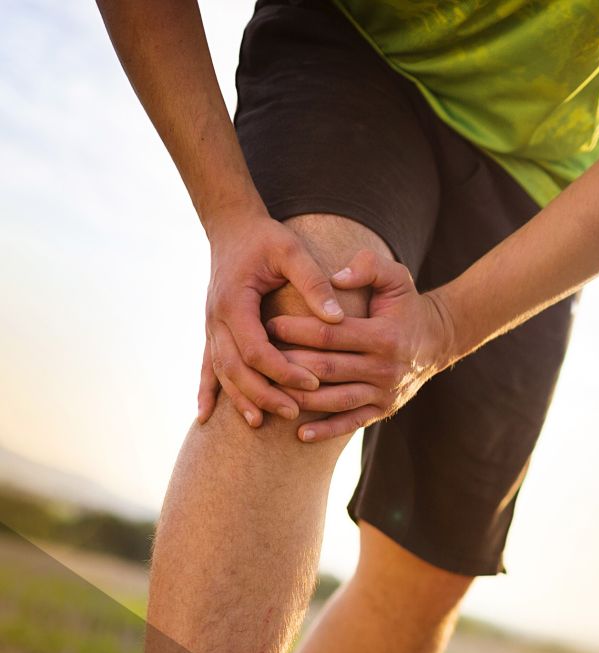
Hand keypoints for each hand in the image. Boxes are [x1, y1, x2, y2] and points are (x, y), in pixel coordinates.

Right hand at [197, 206, 343, 427]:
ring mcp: (210, 328)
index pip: (256, 349)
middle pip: (235, 369)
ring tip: (261, 423)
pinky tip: (206, 416)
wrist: (232, 227)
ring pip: (221, 373)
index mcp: (235, 302)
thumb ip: (315, 282)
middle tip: (292, 412)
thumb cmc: (265, 238)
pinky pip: (207, 367)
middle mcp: (216, 319)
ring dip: (239, 399)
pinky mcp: (212, 332)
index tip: (312, 382)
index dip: (282, 370)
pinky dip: (207, 392)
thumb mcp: (292, 250)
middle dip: (263, 394)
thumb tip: (337, 318)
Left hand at [265, 250, 456, 441]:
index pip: (330, 334)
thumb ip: (367, 267)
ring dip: (300, 399)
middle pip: (326, 370)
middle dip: (289, 364)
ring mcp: (383, 394)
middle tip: (259, 358)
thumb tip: (334, 279)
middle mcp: (384, 369)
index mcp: (384, 336)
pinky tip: (300, 434)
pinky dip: (326, 431)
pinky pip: (350, 423)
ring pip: (334, 400)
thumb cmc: (406, 305)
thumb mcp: (396, 276)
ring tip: (269, 391)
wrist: (437, 342)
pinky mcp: (382, 411)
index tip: (269, 323)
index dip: (297, 329)